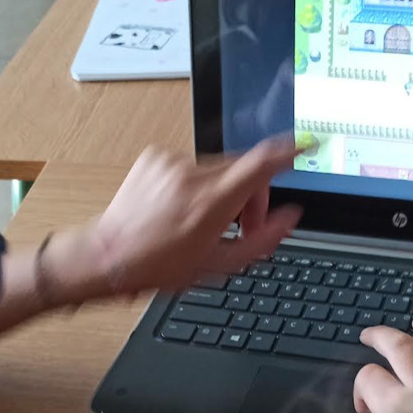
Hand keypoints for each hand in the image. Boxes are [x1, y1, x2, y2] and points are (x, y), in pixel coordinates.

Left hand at [42, 138, 301, 300]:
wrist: (109, 255)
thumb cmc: (160, 266)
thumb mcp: (220, 265)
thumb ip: (263, 239)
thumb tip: (290, 217)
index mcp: (212, 202)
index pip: (260, 163)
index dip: (288, 152)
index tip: (302, 146)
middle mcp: (192, 175)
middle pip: (243, 168)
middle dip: (251, 195)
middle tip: (241, 226)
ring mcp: (171, 162)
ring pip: (217, 168)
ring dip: (221, 191)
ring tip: (205, 222)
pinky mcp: (155, 157)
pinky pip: (190, 165)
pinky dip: (195, 184)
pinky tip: (180, 209)